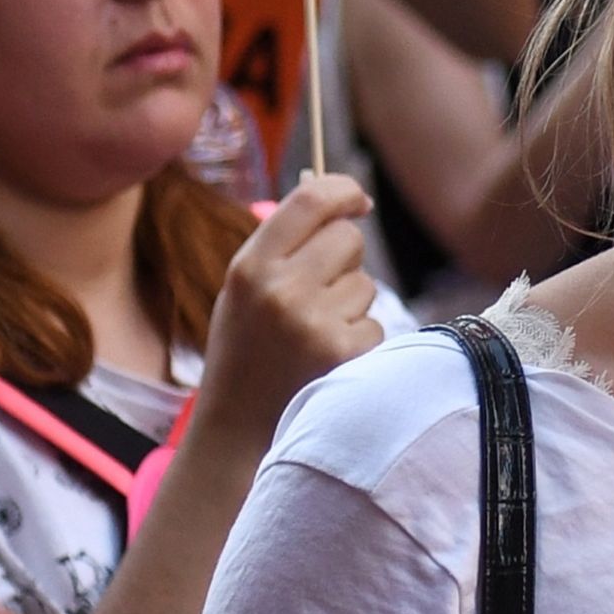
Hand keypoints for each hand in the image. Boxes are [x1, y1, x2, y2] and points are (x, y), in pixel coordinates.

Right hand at [205, 174, 387, 428]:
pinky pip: (375, 323)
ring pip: (366, 284)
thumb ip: (284, 243)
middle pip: (348, 238)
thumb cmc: (246, 346)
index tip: (357, 199)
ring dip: (351, 303)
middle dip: (346, 257)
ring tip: (314, 332)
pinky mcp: (341, 355)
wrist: (238, 423)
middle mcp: (281, 290)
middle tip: (323, 287)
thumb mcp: (245, 287)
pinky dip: (359, 337)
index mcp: (251, 265)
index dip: (342, 190)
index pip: (310, 201)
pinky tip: (327, 356)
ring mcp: (313, 324)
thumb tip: (343, 199)